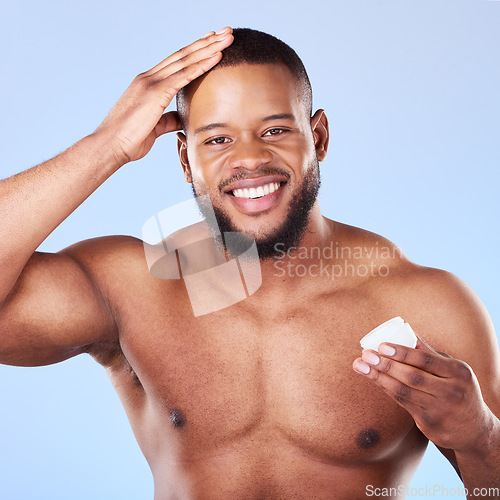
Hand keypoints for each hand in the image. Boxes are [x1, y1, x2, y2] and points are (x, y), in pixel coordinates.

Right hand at [94, 27, 233, 166]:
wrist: (110, 146)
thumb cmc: (129, 140)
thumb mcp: (154, 127)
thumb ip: (168, 119)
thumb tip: (180, 118)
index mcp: (147, 84)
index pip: (176, 62)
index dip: (195, 50)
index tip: (212, 42)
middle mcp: (149, 78)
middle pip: (183, 54)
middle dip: (206, 42)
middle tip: (226, 31)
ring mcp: (151, 83)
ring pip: (186, 60)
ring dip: (209, 48)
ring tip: (227, 37)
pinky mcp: (156, 93)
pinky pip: (184, 75)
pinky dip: (202, 65)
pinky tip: (217, 57)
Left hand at [352, 336, 493, 452]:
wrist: (475, 430)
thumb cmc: (458, 390)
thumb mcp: (453, 371)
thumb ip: (430, 353)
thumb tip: (407, 330)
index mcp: (459, 373)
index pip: (426, 360)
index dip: (402, 353)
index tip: (381, 346)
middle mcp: (452, 392)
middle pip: (412, 376)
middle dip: (386, 365)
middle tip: (366, 355)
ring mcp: (441, 410)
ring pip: (403, 391)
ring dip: (378, 377)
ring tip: (360, 365)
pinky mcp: (430, 425)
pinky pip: (402, 403)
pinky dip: (386, 388)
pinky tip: (373, 378)